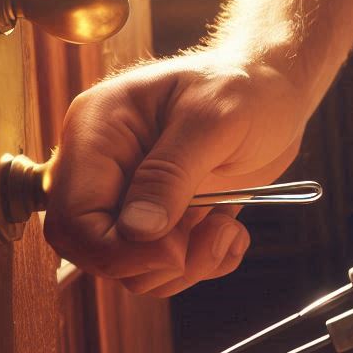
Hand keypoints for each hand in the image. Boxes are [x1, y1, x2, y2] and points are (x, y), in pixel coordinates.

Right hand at [43, 52, 309, 295]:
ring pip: (129, 266)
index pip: (73, 214)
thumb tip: (137, 229)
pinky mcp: (163, 216)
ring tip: (227, 229)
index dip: (115, 248)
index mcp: (98, 129)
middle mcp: (105, 166)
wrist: (279, 92)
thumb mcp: (214, 119)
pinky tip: (231, 232)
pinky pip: (162, 266)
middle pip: (93, 248)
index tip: (176, 251)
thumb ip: (172, 173)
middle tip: (212, 234)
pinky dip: (200, 263)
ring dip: (185, 265)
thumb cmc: (247, 87)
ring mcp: (132, 194)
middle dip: (153, 261)